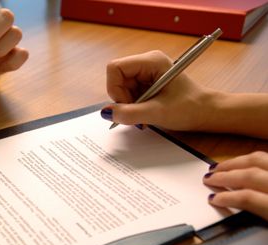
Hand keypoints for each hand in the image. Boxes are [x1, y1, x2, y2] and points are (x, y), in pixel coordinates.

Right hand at [101, 50, 218, 130]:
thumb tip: (106, 113)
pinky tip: (145, 113)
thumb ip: (130, 113)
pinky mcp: (146, 83)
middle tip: (137, 114)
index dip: (114, 88)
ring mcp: (146, 73)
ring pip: (121, 88)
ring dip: (128, 105)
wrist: (205, 113)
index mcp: (151, 61)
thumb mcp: (157, 113)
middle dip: (122, 100)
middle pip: (116, 79)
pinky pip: (128, 94)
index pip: (115, 68)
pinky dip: (133, 106)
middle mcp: (146, 63)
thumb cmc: (189, 108)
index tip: (126, 105)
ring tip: (144, 115)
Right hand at [203, 151, 267, 221]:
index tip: (213, 199)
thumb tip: (238, 221)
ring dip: (237, 162)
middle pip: (250, 175)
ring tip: (221, 166)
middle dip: (225, 176)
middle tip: (209, 178)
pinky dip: (255, 159)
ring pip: (259, 159)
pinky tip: (248, 163)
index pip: (247, 197)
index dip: (227, 198)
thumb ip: (259, 221)